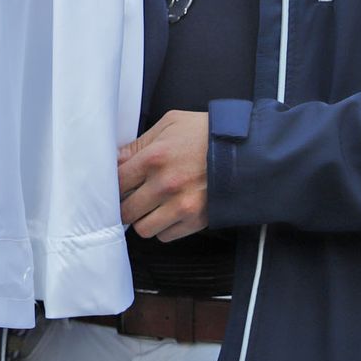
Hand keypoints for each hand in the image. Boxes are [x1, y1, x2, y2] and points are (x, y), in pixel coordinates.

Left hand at [118, 109, 209, 240]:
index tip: (118, 185)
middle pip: (126, 210)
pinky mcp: (196, 220)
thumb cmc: (207, 133)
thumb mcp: (170, 124)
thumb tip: (116, 159)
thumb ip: (140, 144)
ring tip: (150, 207)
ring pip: (143, 228)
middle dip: (126, 205)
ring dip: (143, 219)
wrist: (246, 149)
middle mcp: (165, 185)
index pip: (117, 182)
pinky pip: (166, 236)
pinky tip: (169, 213)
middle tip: (131, 198)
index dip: (113, 185)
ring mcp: (181, 205)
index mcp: (154, 158)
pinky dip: (164, 228)